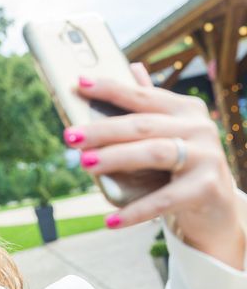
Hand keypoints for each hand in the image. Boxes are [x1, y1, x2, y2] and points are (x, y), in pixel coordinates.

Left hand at [64, 63, 244, 268]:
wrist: (218, 210)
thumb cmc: (182, 168)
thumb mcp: (168, 135)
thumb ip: (150, 106)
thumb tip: (132, 68)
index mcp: (186, 110)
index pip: (141, 96)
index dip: (110, 88)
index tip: (79, 83)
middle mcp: (199, 128)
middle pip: (142, 125)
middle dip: (103, 129)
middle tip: (70, 136)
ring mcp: (206, 158)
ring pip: (154, 153)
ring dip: (115, 158)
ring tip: (85, 164)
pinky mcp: (206, 189)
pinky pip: (163, 200)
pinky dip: (134, 211)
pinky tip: (110, 221)